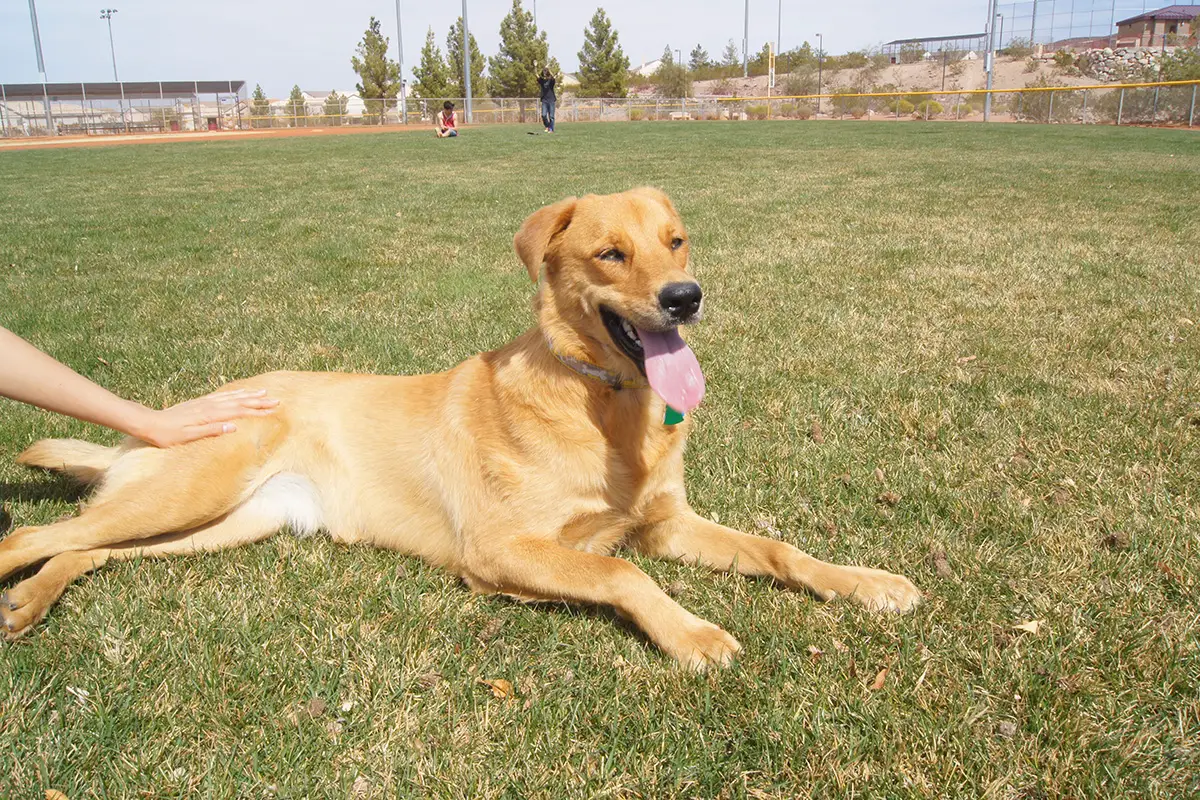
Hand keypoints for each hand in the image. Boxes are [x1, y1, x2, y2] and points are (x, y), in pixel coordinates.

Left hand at [129, 388, 279, 446]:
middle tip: (276, 400)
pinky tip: (239, 392)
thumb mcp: (188, 436)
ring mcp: (204, 403)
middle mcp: (209, 406)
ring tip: (263, 393)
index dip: (257, 411)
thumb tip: (233, 427)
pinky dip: (234, 393)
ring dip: (248, 395)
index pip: (238, 411)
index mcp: (209, 415)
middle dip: (258, 402)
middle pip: (239, 402)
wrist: (148, 422)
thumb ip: (211, 430)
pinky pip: (221, 396)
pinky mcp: (199, 403)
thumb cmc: (167, 434)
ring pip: (232, 397)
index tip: (273, 410)